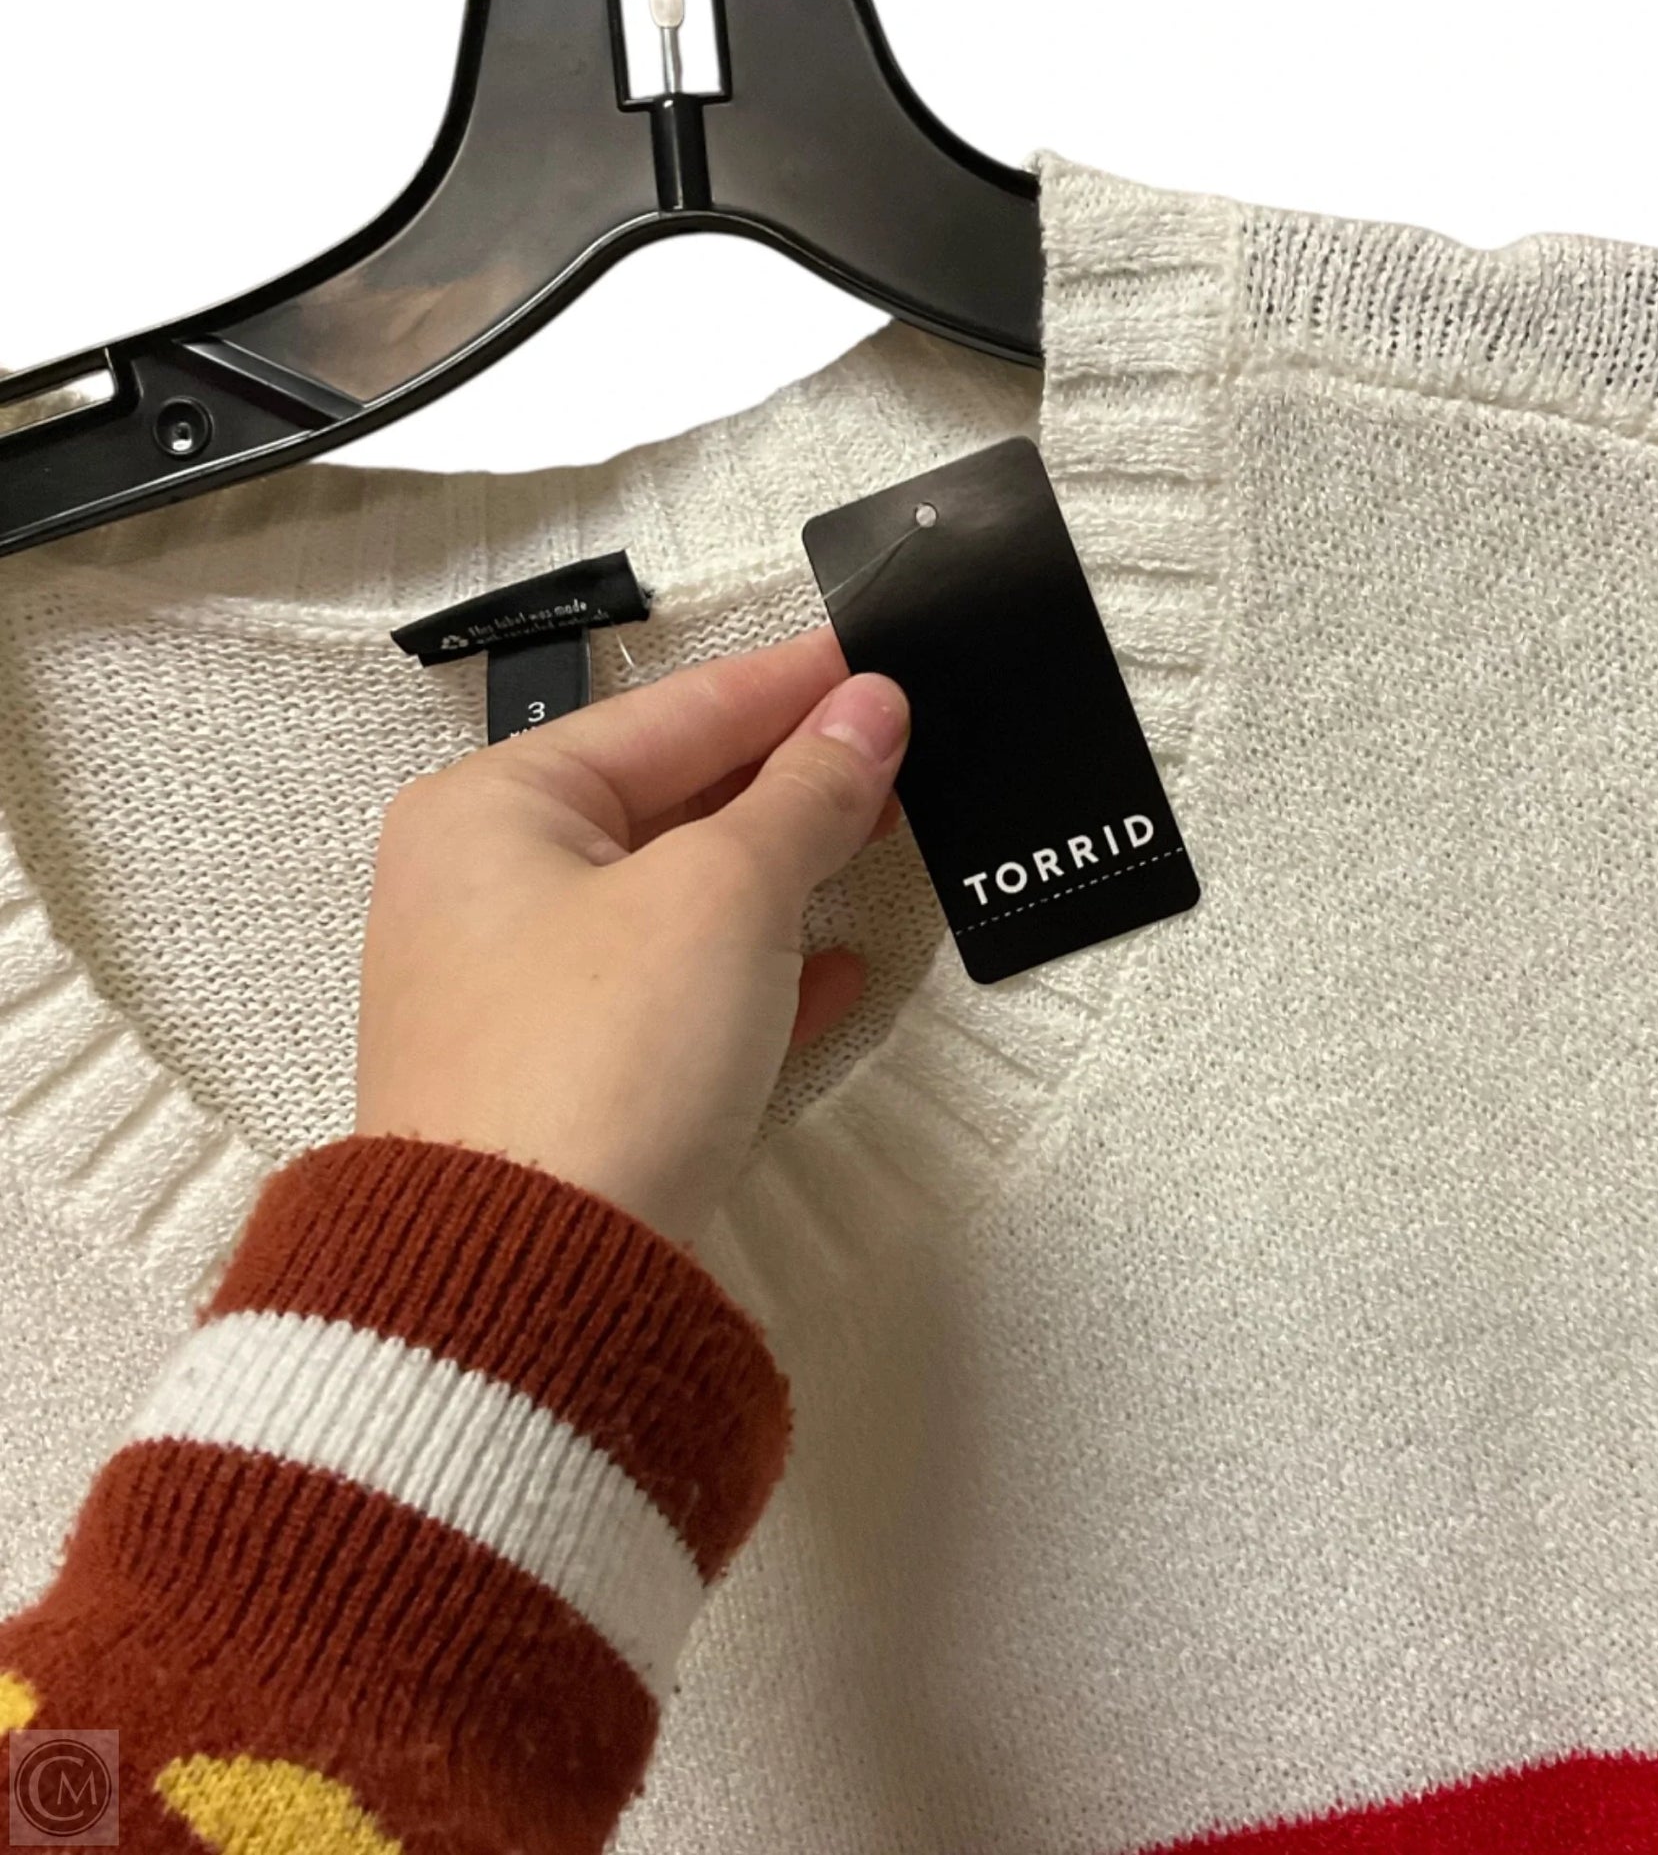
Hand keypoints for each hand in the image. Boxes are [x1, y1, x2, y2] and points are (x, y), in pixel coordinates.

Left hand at [354, 623, 910, 1246]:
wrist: (529, 1279)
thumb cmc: (591, 1062)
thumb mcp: (721, 893)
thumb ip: (804, 796)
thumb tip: (868, 715)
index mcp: (492, 810)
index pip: (665, 714)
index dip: (782, 684)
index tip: (866, 658)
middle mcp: (488, 892)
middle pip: (666, 801)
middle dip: (785, 777)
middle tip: (890, 742)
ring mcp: (522, 993)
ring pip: (677, 901)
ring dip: (780, 870)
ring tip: (876, 832)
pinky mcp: (567, 1081)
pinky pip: (678, 996)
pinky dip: (756, 974)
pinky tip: (834, 968)